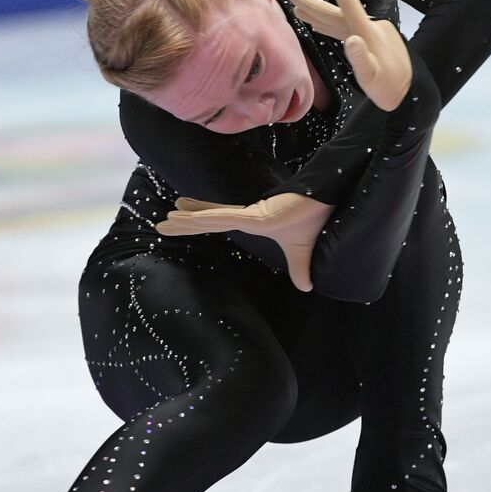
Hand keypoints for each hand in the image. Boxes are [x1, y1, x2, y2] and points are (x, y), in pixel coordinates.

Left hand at [155, 194, 335, 291]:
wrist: (329, 204)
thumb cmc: (315, 221)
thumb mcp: (302, 253)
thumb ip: (300, 269)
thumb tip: (307, 287)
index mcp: (252, 221)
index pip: (218, 222)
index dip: (198, 222)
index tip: (179, 220)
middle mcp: (246, 216)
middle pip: (208, 219)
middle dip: (184, 222)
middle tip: (161, 223)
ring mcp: (249, 214)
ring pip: (210, 218)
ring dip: (186, 220)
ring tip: (165, 220)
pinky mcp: (255, 215)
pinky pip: (224, 217)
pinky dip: (204, 216)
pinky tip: (186, 215)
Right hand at [286, 0, 412, 110]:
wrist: (409, 91)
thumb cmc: (388, 88)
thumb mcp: (373, 78)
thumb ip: (361, 59)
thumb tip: (351, 40)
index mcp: (366, 33)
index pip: (349, 2)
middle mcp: (366, 28)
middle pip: (335, 11)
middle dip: (312, 3)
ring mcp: (368, 33)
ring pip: (338, 20)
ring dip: (318, 15)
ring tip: (297, 9)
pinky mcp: (369, 41)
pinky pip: (344, 29)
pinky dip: (329, 26)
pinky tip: (319, 26)